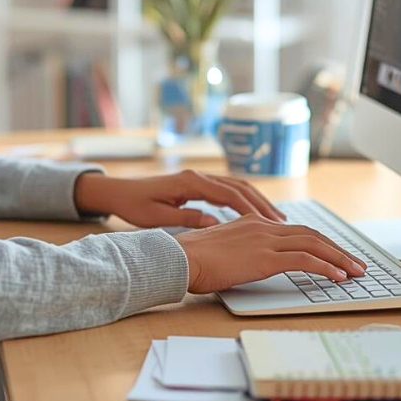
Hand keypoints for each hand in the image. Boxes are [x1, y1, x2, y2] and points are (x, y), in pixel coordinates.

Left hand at [73, 169, 287, 227]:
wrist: (118, 191)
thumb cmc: (134, 205)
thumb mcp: (158, 217)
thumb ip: (187, 218)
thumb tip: (215, 222)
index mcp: (190, 182)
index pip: (229, 193)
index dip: (251, 208)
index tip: (269, 224)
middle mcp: (198, 176)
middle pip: (238, 186)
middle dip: (262, 204)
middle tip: (282, 222)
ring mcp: (199, 178)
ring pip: (236, 186)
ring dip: (256, 201)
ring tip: (276, 219)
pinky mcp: (197, 184)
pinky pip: (227, 190)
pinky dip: (243, 200)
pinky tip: (253, 215)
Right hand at [175, 215, 367, 292]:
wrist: (182, 258)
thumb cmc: (195, 258)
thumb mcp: (223, 249)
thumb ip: (241, 250)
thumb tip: (251, 261)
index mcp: (253, 222)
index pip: (295, 230)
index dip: (319, 242)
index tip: (334, 254)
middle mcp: (262, 226)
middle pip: (310, 234)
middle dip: (336, 249)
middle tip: (355, 263)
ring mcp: (265, 240)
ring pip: (313, 244)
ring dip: (338, 258)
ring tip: (355, 271)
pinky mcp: (265, 257)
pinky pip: (304, 260)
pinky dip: (326, 267)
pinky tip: (337, 277)